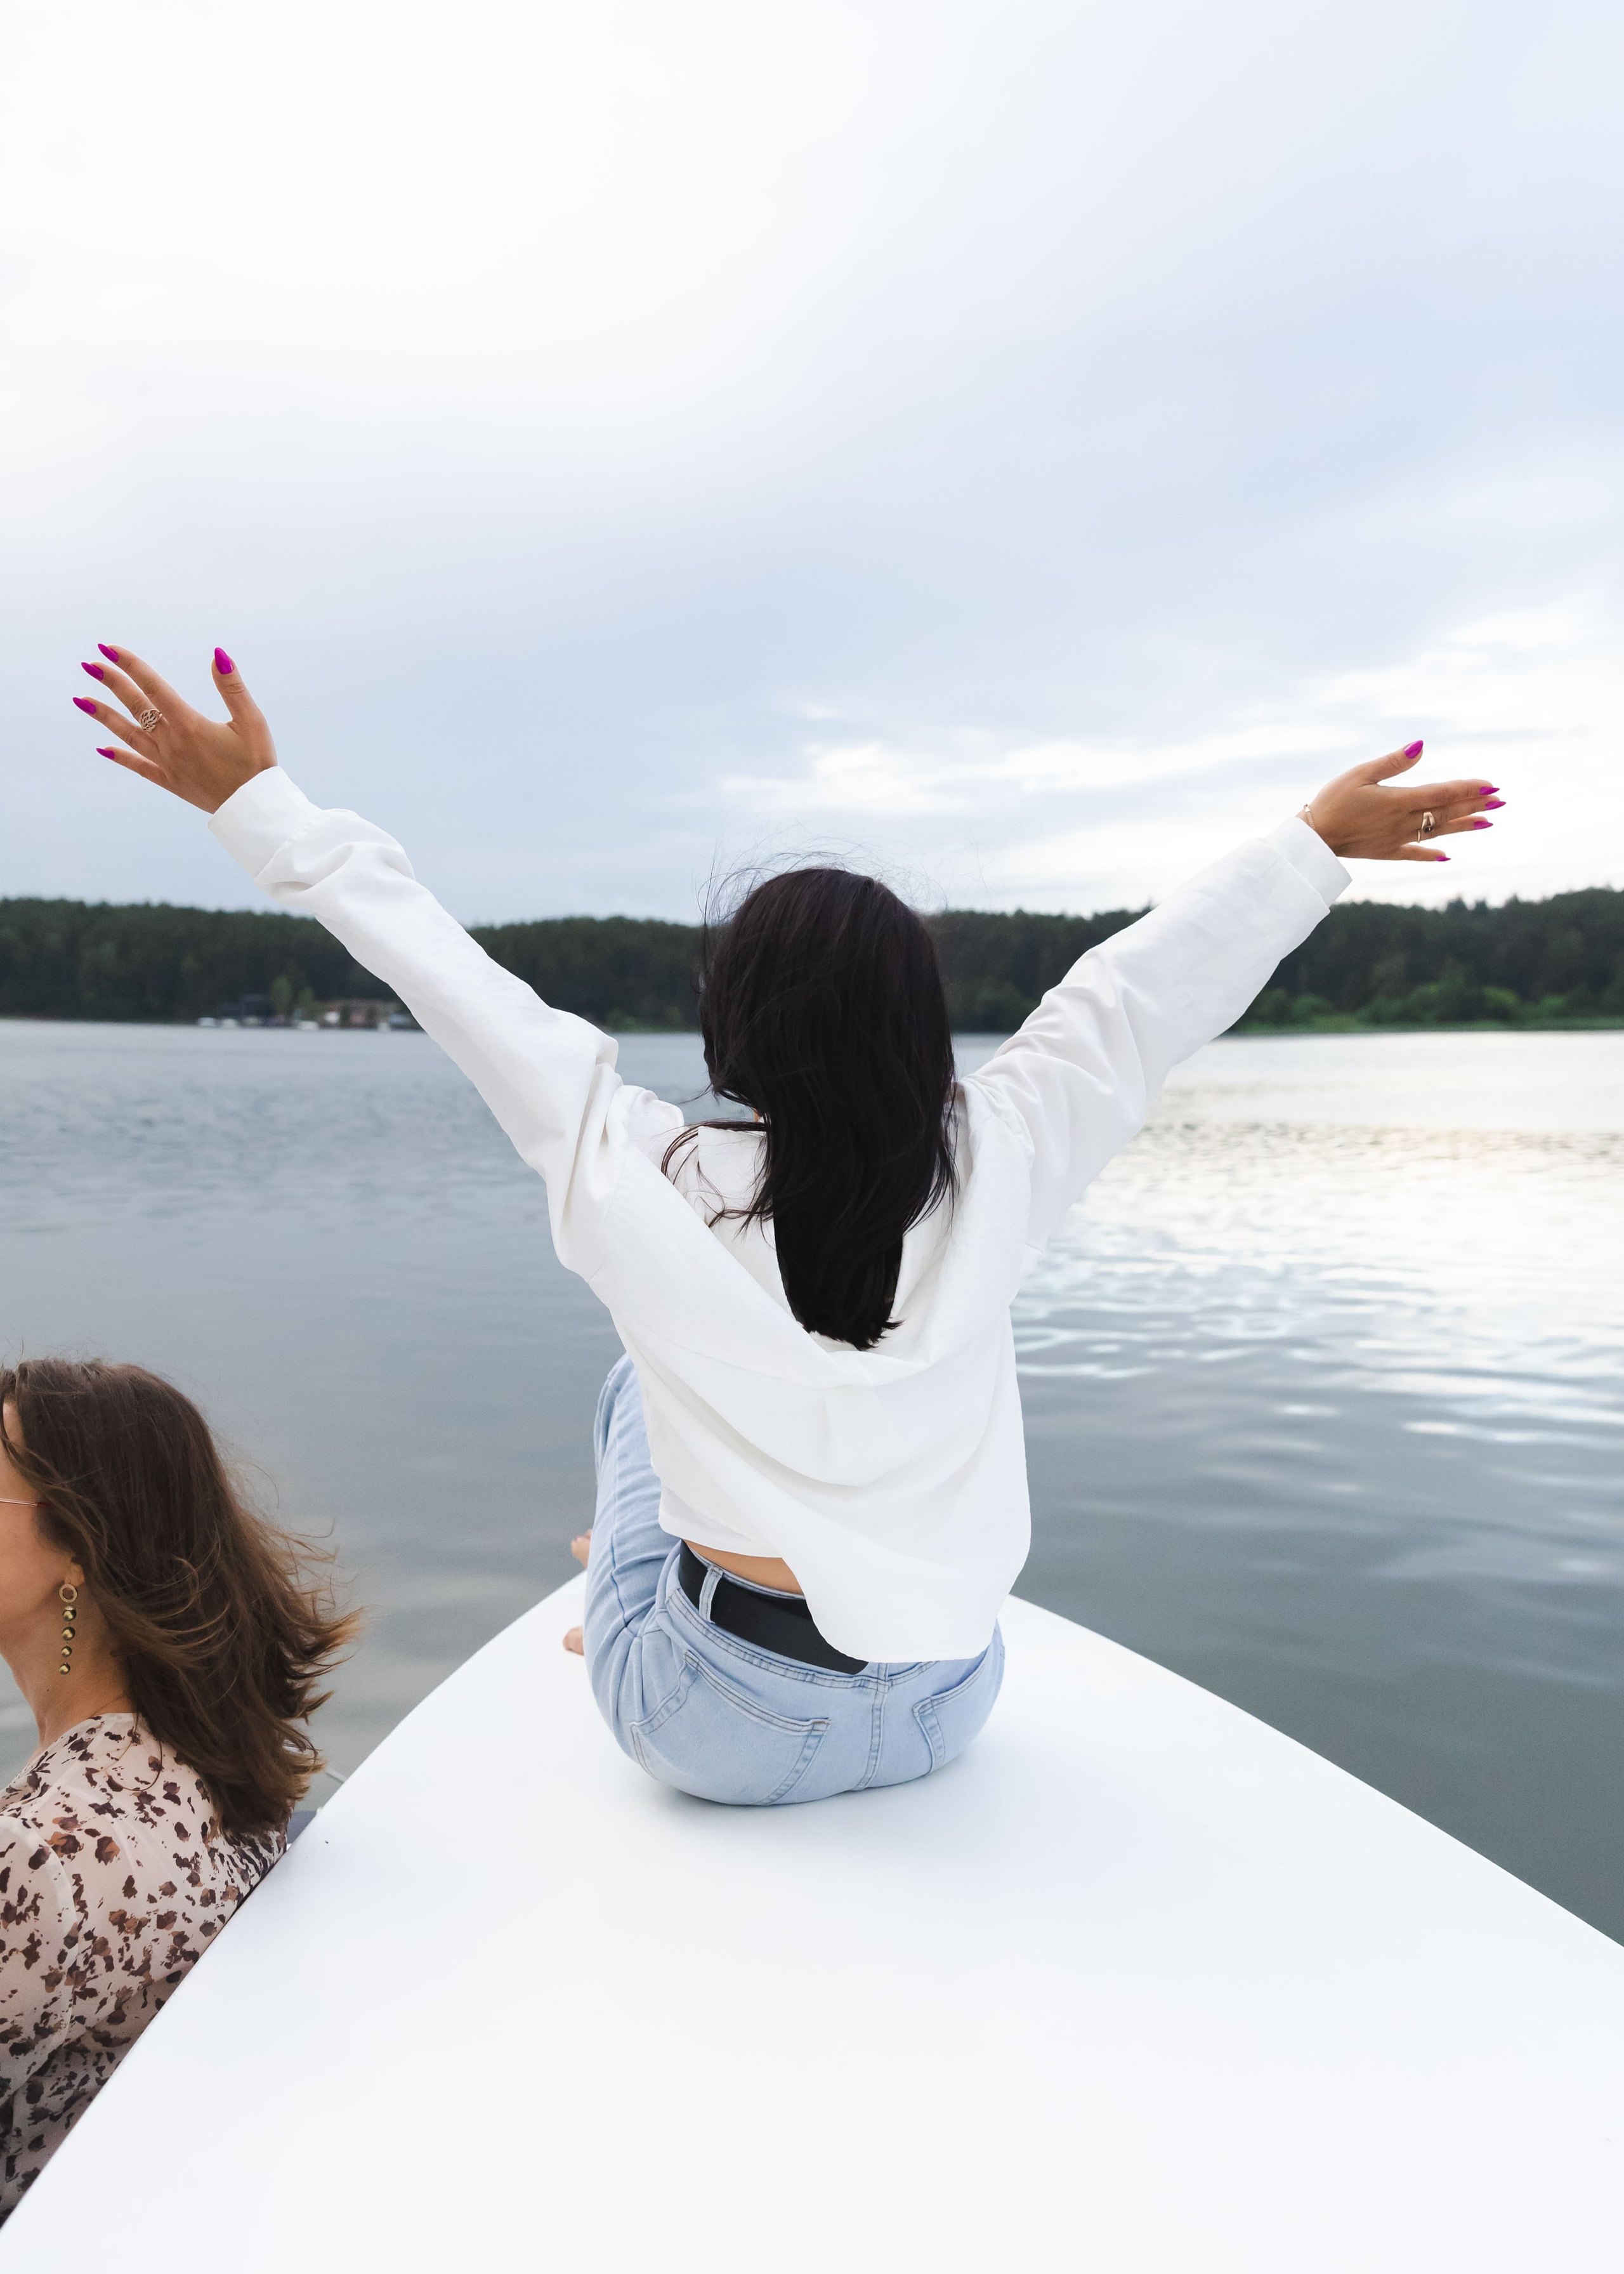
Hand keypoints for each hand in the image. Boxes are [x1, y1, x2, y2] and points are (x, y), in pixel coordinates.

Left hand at [72, 645, 274, 814]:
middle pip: (135, 707)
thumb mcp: (252, 721)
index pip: (153, 687)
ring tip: (81, 701)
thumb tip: (217, 655)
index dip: (130, 665)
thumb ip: (233, 687)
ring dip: (104, 716)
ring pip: (128, 735)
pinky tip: (102, 749)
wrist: (254, 808)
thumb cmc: (257, 763)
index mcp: (189, 725)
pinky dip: (120, 757)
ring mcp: (167, 763)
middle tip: (88, 665)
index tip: (108, 649)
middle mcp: (172, 743)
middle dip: (111, 683)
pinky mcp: (170, 781)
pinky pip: (139, 767)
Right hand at [1302, 741, 1502, 862]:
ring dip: (1465, 826)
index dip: (1469, 789)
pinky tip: (1448, 856)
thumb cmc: (1331, 801)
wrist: (1313, 839)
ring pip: (1438, 832)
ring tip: (1489, 822)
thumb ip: (1393, 762)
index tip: (1492, 785)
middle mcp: (1403, 822)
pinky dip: (1432, 854)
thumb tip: (1422, 746)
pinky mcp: (1386, 852)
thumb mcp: (1359, 774)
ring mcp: (1397, 839)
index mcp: (1399, 801)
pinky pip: (1414, 854)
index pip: (1443, 792)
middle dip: (1476, 806)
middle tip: (1501, 801)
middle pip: (1446, 812)